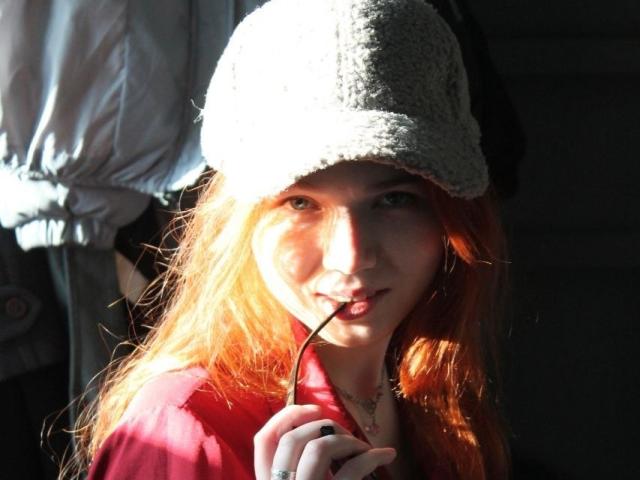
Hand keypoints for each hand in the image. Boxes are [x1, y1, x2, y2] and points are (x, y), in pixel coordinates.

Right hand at [254, 404, 395, 479]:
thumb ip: (299, 464)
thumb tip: (318, 425)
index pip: (262, 441)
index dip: (285, 417)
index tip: (313, 410)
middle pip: (292, 439)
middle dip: (322, 426)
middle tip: (344, 433)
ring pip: (318, 448)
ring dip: (346, 440)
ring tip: (362, 448)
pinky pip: (352, 469)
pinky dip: (372, 456)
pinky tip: (385, 454)